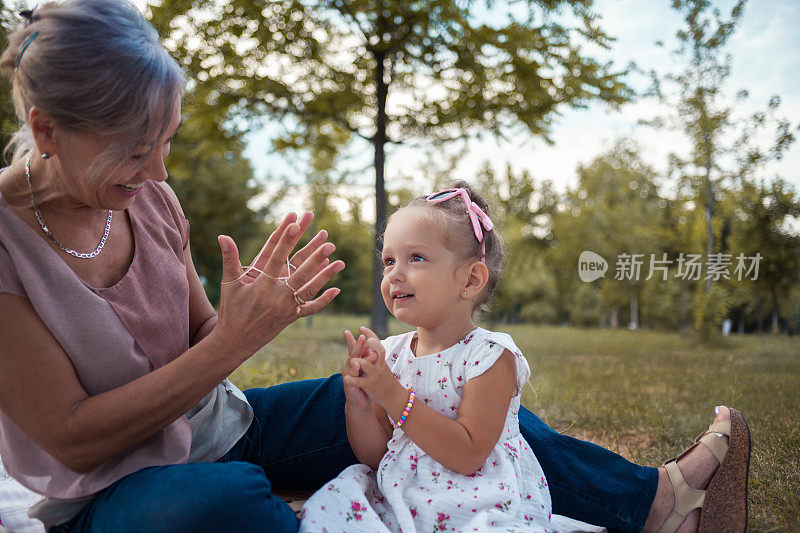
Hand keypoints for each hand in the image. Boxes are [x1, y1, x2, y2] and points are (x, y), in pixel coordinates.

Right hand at [213, 212, 344, 360]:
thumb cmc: (231, 310)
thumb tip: (222, 235)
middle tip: (329, 243)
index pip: (275, 258)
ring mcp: (286, 308)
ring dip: (326, 276)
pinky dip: (323, 300)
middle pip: (299, 273)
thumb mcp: (229, 284)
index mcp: (260, 285)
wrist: (235, 341)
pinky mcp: (291, 317)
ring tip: (341, 262)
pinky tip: (337, 289)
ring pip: (309, 290)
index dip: (285, 241)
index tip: (296, 224)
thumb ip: (229, 259)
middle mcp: (276, 296)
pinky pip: (310, 309)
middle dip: (315, 258)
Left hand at [342, 334, 404, 410]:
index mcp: (381, 359)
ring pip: (366, 364)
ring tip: (353, 360)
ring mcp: (374, 375)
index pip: (377, 343)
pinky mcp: (370, 386)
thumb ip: (375, 355)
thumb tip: (369, 341)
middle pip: (377, 349)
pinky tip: (346, 378)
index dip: (370, 334)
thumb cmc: (385, 379)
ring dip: (358, 361)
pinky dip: (352, 380)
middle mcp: (379, 365)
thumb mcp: (382, 365)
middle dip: (369, 343)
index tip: (361, 327)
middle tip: (361, 339)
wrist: (395, 397)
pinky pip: (360, 381)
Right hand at [343, 330, 372, 411]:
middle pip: (353, 353)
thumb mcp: (366, 370)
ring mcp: (349, 375)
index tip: (362, 330)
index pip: (356, 349)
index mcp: (355, 362)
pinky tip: (357, 365)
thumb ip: (367, 359)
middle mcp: (350, 367)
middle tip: (362, 336)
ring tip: (365, 351)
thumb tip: (373, 347)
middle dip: (358, 345)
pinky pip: (352, 376)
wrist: (359, 402)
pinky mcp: (350, 385)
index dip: (358, 340)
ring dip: (358, 356)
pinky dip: (355, 371)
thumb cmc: (363, 384)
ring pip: (353, 364)